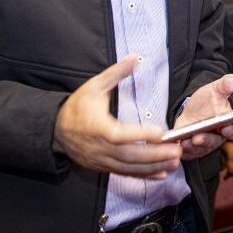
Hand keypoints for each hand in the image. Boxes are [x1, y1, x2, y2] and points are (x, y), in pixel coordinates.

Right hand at [54, 56, 181, 178]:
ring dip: (153, 167)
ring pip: (129, 168)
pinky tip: (161, 174)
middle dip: (154, 155)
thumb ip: (116, 73)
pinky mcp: (103, 167)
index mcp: (96, 126)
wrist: (56, 130)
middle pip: (128, 156)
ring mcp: (100, 160)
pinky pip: (125, 174)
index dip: (140, 136)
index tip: (161, 132)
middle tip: (176, 151)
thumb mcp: (93, 86)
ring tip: (174, 163)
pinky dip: (144, 175)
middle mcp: (98, 147)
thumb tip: (135, 58)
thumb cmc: (77, 107)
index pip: (119, 135)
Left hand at [173, 74, 232, 159]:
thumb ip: (226, 84)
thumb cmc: (207, 101)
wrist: (191, 109)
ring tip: (186, 140)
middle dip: (207, 141)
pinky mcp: (193, 150)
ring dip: (193, 146)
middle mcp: (220, 138)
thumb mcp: (215, 90)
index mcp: (231, 124)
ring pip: (201, 149)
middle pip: (216, 143)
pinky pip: (189, 153)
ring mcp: (206, 145)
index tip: (225, 127)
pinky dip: (183, 149)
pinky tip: (178, 143)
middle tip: (199, 137)